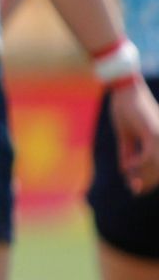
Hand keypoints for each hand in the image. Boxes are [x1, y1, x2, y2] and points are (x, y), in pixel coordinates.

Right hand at [109, 80, 158, 194]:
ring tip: (129, 179)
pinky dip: (137, 166)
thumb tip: (126, 171)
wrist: (124, 91)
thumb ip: (127, 153)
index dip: (150, 179)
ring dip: (141, 176)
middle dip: (147, 182)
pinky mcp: (154, 135)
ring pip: (156, 167)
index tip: (136, 189)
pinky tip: (126, 167)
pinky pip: (148, 158)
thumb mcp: (125, 135)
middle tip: (133, 190)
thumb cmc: (125, 109)